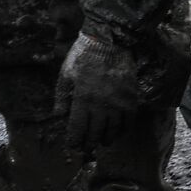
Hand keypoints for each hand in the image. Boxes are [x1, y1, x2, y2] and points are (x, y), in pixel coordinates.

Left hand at [54, 34, 137, 148]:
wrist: (110, 41)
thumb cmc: (83, 56)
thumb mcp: (66, 74)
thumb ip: (62, 96)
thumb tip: (59, 116)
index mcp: (82, 98)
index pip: (78, 128)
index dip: (75, 140)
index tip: (73, 146)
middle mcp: (101, 104)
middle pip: (95, 133)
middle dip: (89, 144)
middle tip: (86, 149)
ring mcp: (118, 103)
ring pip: (113, 130)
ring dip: (106, 139)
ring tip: (102, 142)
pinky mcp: (131, 98)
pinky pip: (128, 121)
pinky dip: (122, 130)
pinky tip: (117, 131)